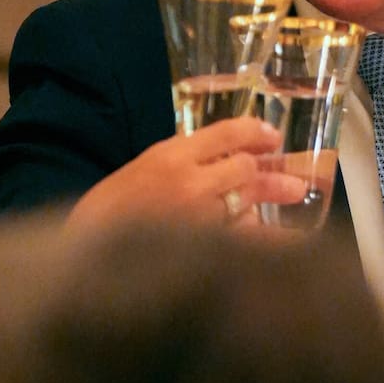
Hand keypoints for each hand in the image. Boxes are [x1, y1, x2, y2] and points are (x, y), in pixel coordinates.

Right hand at [65, 117, 309, 234]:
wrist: (87, 251)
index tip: (272, 136)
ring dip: (272, 196)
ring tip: (296, 193)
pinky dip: (266, 236)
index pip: (225, 133)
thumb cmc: (110, 209)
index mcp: (170, 155)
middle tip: (291, 175)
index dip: (255, 131)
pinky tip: (292, 240)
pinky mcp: (205, 247)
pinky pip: (245, 238)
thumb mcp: (142, 168)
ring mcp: (200, 217)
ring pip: (248, 201)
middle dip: (268, 171)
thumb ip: (180, 160)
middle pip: (245, 168)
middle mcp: (190, 181)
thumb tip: (222, 158)